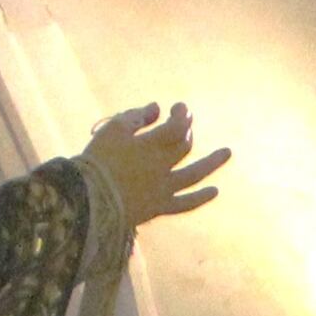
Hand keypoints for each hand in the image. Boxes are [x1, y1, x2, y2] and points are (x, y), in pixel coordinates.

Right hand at [79, 102, 229, 228]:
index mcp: (151, 144)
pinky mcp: (159, 208)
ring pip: (194, 174)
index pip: (177, 126)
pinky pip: (184, 204)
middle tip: (186, 123)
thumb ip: (137, 116)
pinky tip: (215, 191)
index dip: (182, 115)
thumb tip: (158, 107)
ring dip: (212, 162)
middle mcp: (163, 166)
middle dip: (187, 131)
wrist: (87, 198)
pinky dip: (200, 197)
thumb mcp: (113, 130)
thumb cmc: (97, 159)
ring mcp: (164, 188)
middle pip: (183, 146)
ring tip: (227, 152)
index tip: (180, 107)